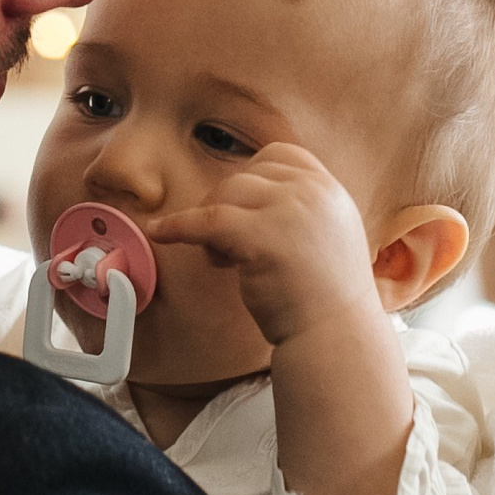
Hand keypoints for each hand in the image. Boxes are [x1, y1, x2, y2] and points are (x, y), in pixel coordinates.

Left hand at [150, 143, 413, 494]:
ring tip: (220, 259)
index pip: (279, 156)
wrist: (334, 338)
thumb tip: (246, 190)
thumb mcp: (325, 233)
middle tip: (226, 247)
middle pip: (247, 175)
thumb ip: (299, 207)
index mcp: (330, 189)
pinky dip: (179, 225)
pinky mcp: (264, 235)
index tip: (240, 207)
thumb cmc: (323, 296)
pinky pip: (207, 219)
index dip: (253, 178)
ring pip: (226, 193)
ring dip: (212, 223)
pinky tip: (160, 232)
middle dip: (229, 206)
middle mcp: (314, 192)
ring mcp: (291, 210)